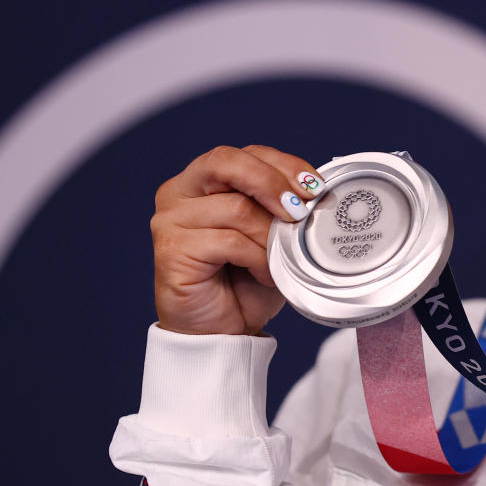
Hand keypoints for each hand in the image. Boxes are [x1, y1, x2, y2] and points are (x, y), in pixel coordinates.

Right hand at [150, 145, 324, 334]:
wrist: (222, 331)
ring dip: (269, 236)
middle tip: (300, 209)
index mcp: (203, 180)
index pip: (245, 154)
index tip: (314, 186)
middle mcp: (180, 192)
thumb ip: (281, 206)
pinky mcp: (171, 249)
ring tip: (278, 260)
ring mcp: (171, 219)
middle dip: (272, 182)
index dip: (283, 165)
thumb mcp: (271, 234)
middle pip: (227, 162)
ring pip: (236, 207)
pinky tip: (263, 274)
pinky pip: (229, 241)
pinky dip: (257, 259)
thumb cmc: (246, 281)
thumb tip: (314, 190)